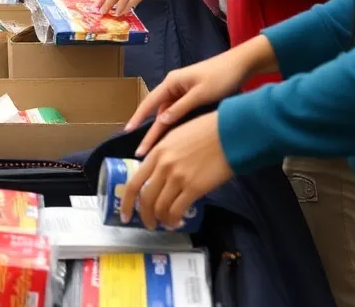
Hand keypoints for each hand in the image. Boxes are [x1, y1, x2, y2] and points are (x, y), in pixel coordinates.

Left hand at [119, 112, 231, 229]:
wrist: (229, 132)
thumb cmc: (205, 131)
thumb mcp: (176, 136)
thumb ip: (162, 153)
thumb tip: (155, 170)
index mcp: (156, 152)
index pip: (134, 182)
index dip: (126, 202)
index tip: (125, 214)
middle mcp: (163, 166)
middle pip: (146, 199)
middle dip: (144, 216)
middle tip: (149, 225)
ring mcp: (178, 177)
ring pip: (160, 207)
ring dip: (161, 220)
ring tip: (166, 224)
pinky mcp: (194, 187)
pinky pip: (177, 210)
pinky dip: (174, 220)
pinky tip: (177, 222)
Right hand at [123, 41, 271, 154]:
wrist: (240, 65)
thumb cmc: (220, 76)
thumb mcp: (200, 94)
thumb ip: (181, 108)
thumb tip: (161, 121)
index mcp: (171, 83)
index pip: (149, 102)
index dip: (138, 118)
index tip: (127, 132)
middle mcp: (173, 87)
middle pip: (157, 111)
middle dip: (149, 131)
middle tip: (141, 152)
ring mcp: (182, 92)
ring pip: (167, 113)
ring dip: (162, 130)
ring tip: (155, 150)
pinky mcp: (191, 96)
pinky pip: (177, 112)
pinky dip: (173, 125)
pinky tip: (172, 138)